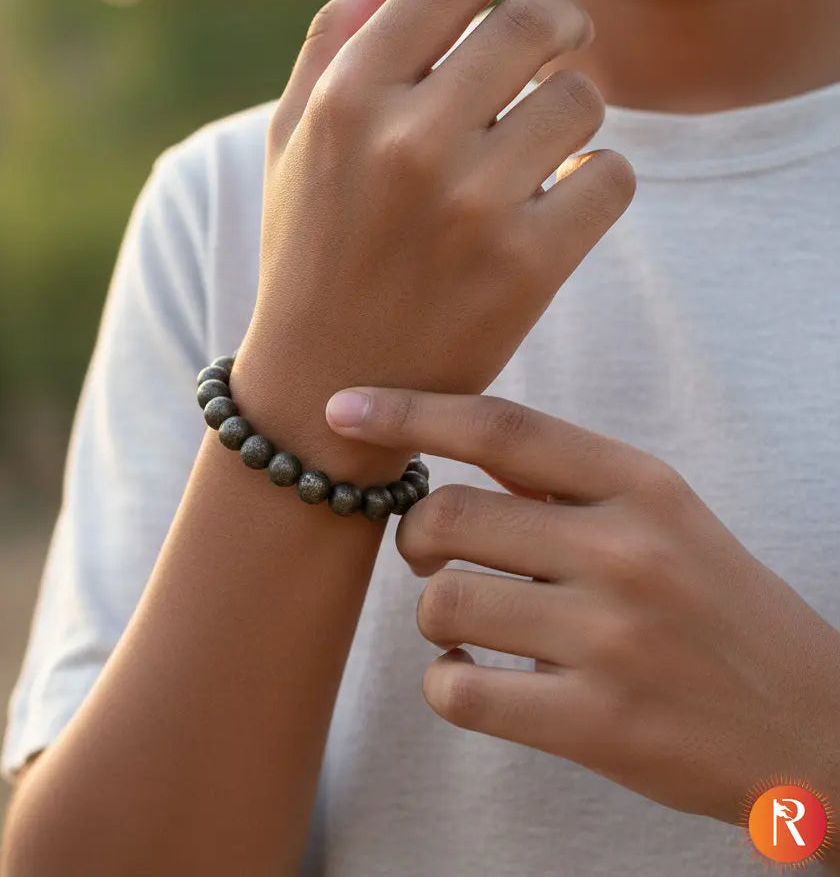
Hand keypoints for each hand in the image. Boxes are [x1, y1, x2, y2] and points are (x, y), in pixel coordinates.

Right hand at [232, 0, 634, 475]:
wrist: (327, 384)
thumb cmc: (309, 253)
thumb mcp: (293, 145)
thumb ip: (332, 44)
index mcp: (346, 102)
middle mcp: (406, 145)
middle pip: (532, 26)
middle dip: (562, 22)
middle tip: (564, 40)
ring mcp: (469, 209)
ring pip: (582, 100)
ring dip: (579, 107)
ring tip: (550, 136)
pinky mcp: (524, 270)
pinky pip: (612, 177)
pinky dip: (601, 177)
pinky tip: (568, 192)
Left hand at [325, 385, 839, 825]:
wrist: (816, 727)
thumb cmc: (716, 608)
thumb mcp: (664, 518)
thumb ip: (566, 484)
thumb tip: (449, 452)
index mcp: (641, 485)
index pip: (500, 427)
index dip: (409, 410)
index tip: (342, 407)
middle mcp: (626, 550)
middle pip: (447, 515)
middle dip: (415, 537)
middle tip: (435, 556)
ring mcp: (612, 639)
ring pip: (441, 603)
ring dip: (436, 616)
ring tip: (476, 627)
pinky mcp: (598, 723)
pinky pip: (458, 691)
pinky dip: (447, 685)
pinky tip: (477, 680)